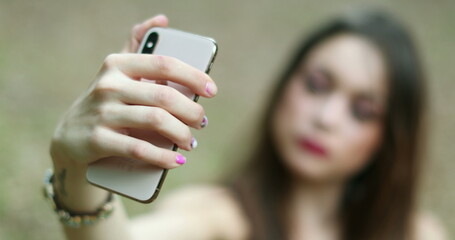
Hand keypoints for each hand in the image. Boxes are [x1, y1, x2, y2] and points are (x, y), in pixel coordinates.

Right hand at [50, 15, 217, 170]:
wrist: (70, 137)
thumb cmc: (107, 101)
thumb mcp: (117, 72)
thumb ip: (137, 44)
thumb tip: (162, 19)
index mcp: (118, 64)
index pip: (165, 64)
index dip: (193, 76)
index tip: (211, 91)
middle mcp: (108, 85)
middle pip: (164, 96)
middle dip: (192, 112)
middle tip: (201, 122)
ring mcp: (101, 112)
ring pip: (155, 121)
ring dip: (182, 134)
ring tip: (190, 142)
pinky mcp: (97, 140)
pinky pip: (139, 149)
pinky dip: (164, 157)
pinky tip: (177, 161)